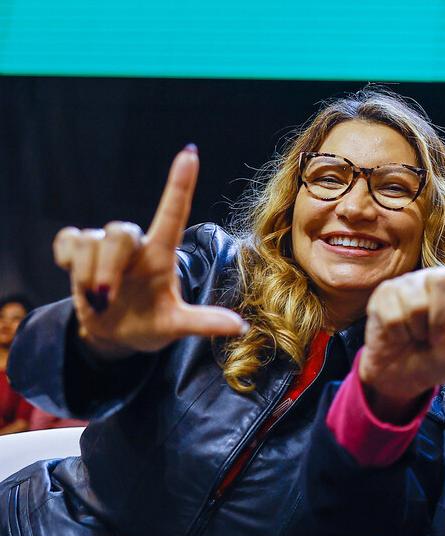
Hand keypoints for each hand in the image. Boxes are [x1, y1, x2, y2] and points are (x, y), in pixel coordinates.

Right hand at [52, 146, 246, 360]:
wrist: (116, 335)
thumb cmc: (150, 324)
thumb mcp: (175, 327)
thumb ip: (202, 323)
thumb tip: (240, 327)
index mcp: (161, 255)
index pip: (173, 212)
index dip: (180, 183)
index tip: (190, 154)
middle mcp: (136, 246)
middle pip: (119, 232)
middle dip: (108, 266)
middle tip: (106, 298)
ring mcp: (106, 247)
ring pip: (90, 240)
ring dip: (88, 274)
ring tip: (99, 300)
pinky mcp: (79, 252)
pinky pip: (68, 239)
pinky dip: (66, 257)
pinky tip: (75, 274)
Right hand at [357, 179, 444, 421]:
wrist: (403, 374)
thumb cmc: (441, 355)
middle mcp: (434, 276)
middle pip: (444, 283)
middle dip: (442, 321)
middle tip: (435, 336)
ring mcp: (407, 284)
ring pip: (419, 301)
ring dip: (422, 329)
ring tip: (416, 334)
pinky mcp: (384, 295)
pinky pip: (397, 313)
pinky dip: (400, 332)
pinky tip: (398, 334)